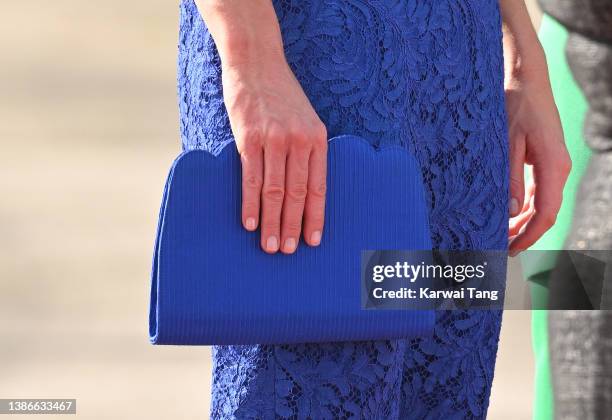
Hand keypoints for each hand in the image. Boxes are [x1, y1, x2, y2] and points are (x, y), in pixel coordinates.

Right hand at [222, 58, 327, 253]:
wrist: (256, 63)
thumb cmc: (281, 97)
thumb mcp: (305, 120)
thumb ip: (307, 151)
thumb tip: (303, 190)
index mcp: (317, 139)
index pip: (319, 187)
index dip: (315, 217)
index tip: (312, 241)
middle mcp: (298, 140)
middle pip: (297, 193)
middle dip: (293, 226)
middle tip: (288, 251)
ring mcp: (273, 138)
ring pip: (275, 190)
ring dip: (272, 222)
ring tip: (269, 246)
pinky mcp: (249, 136)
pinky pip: (251, 176)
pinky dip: (251, 203)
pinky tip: (250, 222)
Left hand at [506, 69, 570, 255]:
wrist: (524, 76)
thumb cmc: (514, 103)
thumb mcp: (506, 143)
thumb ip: (509, 180)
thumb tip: (510, 213)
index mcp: (553, 165)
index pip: (546, 213)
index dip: (529, 235)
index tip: (512, 250)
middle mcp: (559, 167)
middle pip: (545, 212)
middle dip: (524, 232)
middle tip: (500, 247)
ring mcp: (553, 163)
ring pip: (542, 202)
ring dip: (523, 220)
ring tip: (501, 234)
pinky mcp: (545, 158)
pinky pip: (538, 190)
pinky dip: (524, 205)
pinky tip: (508, 213)